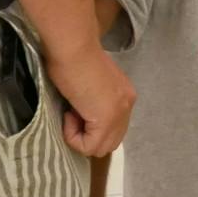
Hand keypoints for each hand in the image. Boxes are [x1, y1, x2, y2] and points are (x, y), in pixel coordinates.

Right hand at [46, 41, 136, 157]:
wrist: (73, 48)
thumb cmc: (74, 59)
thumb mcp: (91, 85)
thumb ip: (95, 102)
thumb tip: (84, 119)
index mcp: (125, 95)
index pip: (112, 129)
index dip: (90, 126)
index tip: (75, 107)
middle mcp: (128, 104)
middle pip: (110, 142)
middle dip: (88, 136)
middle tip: (73, 114)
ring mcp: (120, 112)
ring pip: (100, 148)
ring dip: (80, 137)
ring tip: (71, 113)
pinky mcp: (107, 119)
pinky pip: (88, 146)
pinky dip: (73, 136)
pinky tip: (69, 114)